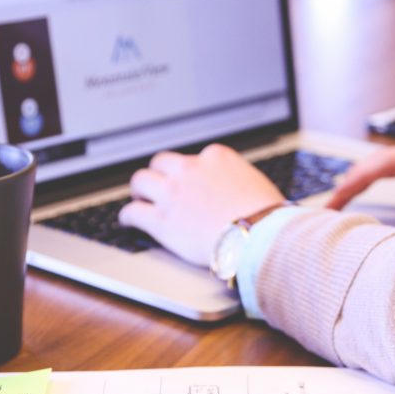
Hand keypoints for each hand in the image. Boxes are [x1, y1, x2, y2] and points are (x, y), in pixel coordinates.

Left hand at [119, 144, 284, 266]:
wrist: (259, 236)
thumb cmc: (266, 216)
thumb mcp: (255, 183)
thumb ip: (237, 179)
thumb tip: (238, 189)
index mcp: (216, 157)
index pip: (193, 157)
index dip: (188, 171)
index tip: (188, 180)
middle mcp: (190, 169)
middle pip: (161, 162)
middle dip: (159, 174)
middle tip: (158, 185)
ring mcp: (173, 194)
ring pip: (141, 181)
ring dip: (140, 190)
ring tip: (139, 198)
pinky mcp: (162, 220)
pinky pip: (133, 212)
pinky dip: (128, 216)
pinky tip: (129, 221)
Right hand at [327, 138, 394, 235]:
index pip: (385, 164)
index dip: (355, 181)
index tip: (334, 202)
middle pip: (378, 163)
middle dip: (349, 183)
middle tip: (324, 211)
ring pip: (385, 168)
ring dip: (360, 184)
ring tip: (334, 210)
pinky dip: (376, 188)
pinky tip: (361, 203)